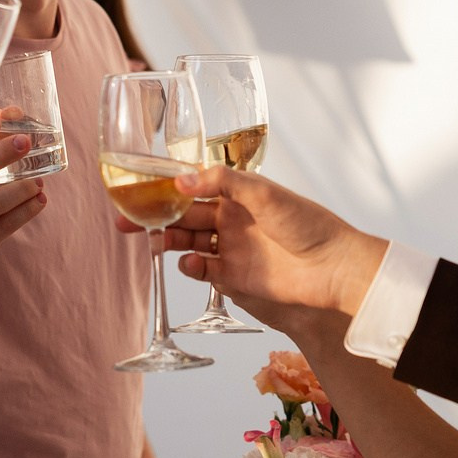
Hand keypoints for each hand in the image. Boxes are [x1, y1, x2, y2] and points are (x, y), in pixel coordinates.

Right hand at [111, 168, 388, 318]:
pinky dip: (189, 265)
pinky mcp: (232, 278)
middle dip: (155, 215)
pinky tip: (187, 262)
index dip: (167, 186)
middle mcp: (232, 219)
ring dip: (167, 239)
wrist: (331, 271)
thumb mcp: (264, 193)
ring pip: (188, 241)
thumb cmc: (307, 225)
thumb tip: (180, 179)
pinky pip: (201, 270)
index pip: (195, 185)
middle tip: (126, 217)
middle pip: (184, 214)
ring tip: (151, 241)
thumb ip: (221, 183)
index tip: (140, 185)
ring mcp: (231, 249)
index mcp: (239, 194)